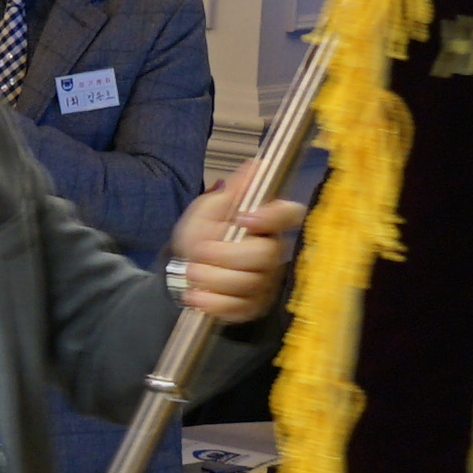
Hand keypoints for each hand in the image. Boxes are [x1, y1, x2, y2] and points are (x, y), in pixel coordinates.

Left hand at [171, 169, 307, 323]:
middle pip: (265, 255)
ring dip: (213, 279)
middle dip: (226, 255)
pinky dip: (213, 303)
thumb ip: (233, 192)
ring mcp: (264, 282)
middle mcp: (272, 252)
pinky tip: (196, 295)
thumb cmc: (201, 234)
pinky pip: (239, 308)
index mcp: (266, 223)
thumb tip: (256, 165)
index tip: (244, 218)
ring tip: (192, 272)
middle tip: (198, 253)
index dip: (272, 217)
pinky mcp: (252, 306)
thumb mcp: (210, 208)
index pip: (289, 214)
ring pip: (249, 283)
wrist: (183, 268)